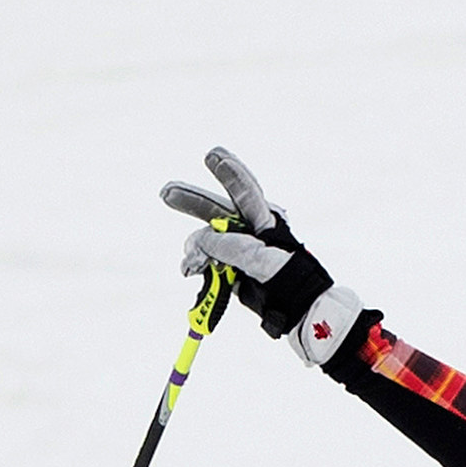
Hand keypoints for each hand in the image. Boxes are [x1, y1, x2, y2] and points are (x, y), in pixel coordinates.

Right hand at [161, 148, 361, 366]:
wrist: (298, 312)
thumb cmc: (290, 282)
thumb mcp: (264, 262)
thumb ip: (234, 247)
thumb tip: (203, 240)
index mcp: (265, 222)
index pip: (245, 192)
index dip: (229, 173)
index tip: (212, 154)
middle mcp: (249, 230)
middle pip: (214, 209)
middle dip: (191, 201)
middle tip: (167, 193)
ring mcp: (238, 248)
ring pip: (205, 238)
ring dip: (193, 248)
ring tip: (189, 265)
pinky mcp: (230, 267)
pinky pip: (205, 259)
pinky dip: (194, 263)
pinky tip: (189, 270)